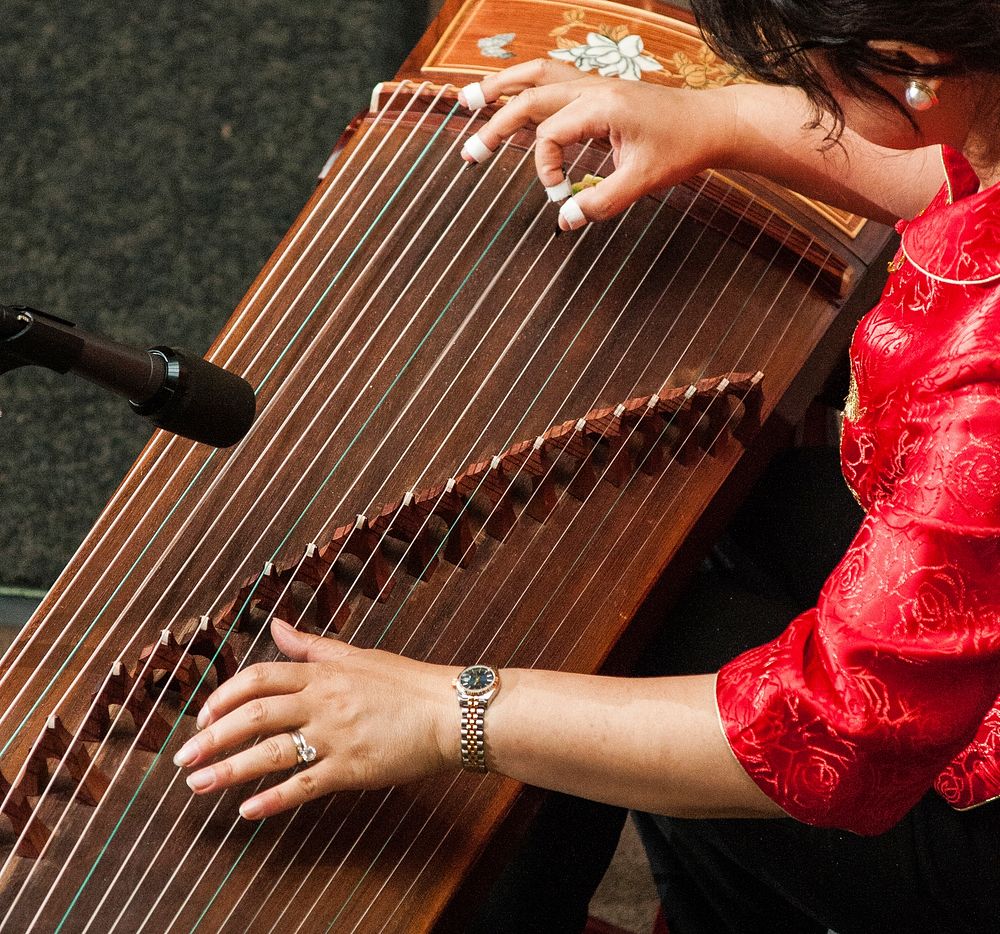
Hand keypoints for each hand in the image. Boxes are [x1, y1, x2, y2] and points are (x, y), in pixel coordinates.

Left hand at [173, 618, 460, 818]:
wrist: (450, 710)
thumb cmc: (406, 682)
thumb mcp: (356, 655)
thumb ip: (311, 645)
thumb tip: (277, 625)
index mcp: (323, 672)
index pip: (259, 677)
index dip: (223, 697)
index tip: (201, 717)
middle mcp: (324, 700)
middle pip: (254, 714)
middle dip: (212, 736)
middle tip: (183, 758)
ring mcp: (337, 735)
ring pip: (271, 751)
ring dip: (229, 769)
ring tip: (198, 785)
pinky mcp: (353, 768)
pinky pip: (305, 784)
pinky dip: (273, 799)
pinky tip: (246, 811)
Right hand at [458, 59, 734, 227]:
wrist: (712, 122)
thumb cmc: (682, 148)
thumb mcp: (642, 182)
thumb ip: (601, 202)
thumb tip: (566, 221)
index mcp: (601, 106)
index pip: (550, 135)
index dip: (546, 170)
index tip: (560, 195)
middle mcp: (592, 88)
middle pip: (530, 98)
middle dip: (495, 125)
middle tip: (468, 154)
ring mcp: (594, 84)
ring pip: (537, 76)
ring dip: (501, 88)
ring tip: (468, 99)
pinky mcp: (598, 89)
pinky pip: (553, 78)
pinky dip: (526, 85)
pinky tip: (509, 95)